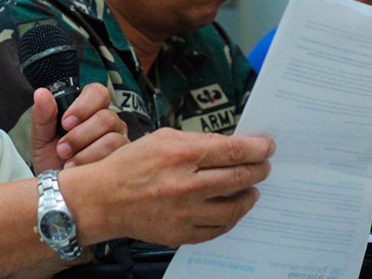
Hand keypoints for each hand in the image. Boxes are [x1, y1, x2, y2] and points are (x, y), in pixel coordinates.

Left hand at [30, 83, 127, 172]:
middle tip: (62, 149)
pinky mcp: (123, 163)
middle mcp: (109, 123)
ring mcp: (119, 141)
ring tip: (68, 163)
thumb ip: (42, 115)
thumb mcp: (41, 138)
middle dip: (80, 135)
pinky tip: (80, 172)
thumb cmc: (51, 161)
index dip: (83, 105)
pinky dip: (92, 165)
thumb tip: (41, 94)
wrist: (55, 192)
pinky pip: (115, 159)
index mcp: (90, 109)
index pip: (97, 93)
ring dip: (86, 153)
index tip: (65, 123)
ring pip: (112, 139)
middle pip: (106, 117)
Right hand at [63, 128, 274, 246]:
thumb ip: (198, 141)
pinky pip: (218, 229)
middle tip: (264, 167)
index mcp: (181, 154)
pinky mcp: (182, 234)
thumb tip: (230, 146)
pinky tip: (232, 208)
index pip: (233, 151)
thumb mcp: (162, 138)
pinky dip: (230, 217)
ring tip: (252, 190)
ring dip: (249, 196)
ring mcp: (185, 213)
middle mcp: (186, 184)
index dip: (256, 149)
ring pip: (234, 207)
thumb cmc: (130, 164)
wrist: (103, 199)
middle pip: (238, 178)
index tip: (268, 147)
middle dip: (258, 170)